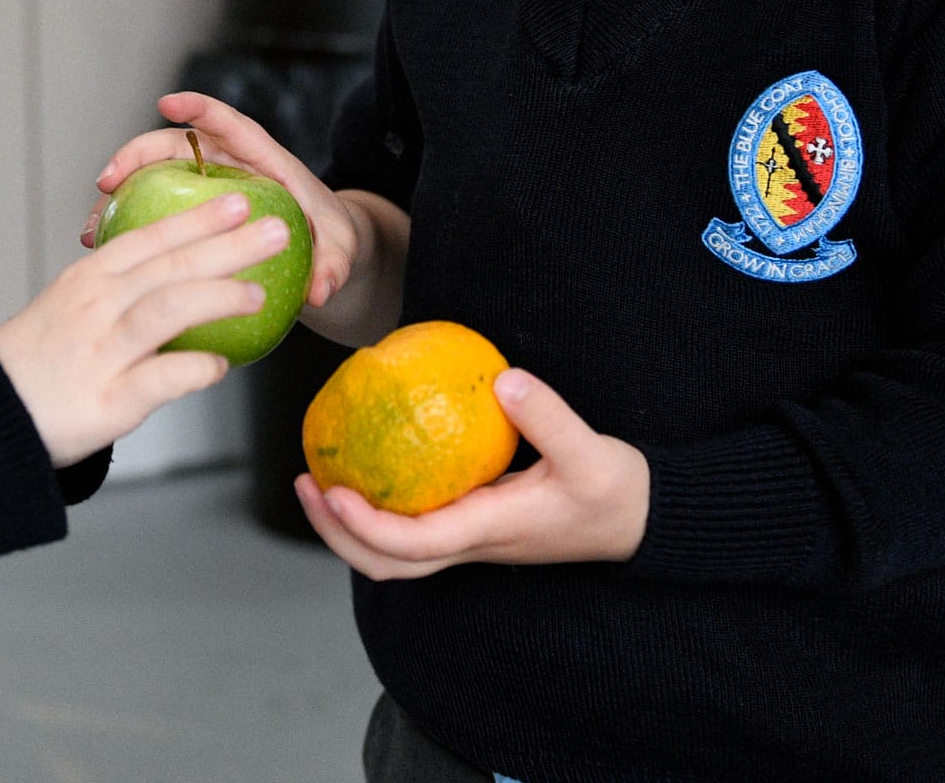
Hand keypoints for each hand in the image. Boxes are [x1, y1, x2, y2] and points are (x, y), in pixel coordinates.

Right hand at [0, 194, 290, 467]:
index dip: (199, 217)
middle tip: (276, 230)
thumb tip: (174, 282)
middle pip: (171, 263)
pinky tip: (221, 367)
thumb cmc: (34, 365)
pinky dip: (196, 369)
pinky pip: (162, 378)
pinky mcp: (108, 399)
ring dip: (219, 296)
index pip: (152, 236)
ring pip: (169, 307)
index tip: (240, 199)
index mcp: (89, 279)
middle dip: (228, 243)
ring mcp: (102, 350)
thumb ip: (116, 294)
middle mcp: (96, 305)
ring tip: (258, 294)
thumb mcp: (69, 310)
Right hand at [90, 93, 362, 311]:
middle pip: (174, 149)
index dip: (199, 110)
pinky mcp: (191, 221)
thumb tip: (322, 290)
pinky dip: (127, 233)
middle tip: (106, 181)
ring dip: (119, 200)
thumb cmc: (332, 241)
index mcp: (263, 162)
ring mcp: (205, 194)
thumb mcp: (342, 250)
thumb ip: (336, 265)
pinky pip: (153, 218)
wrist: (321, 257)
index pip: (230, 124)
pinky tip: (104, 258)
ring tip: (91, 229)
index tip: (168, 103)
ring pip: (154, 184)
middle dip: (136, 156)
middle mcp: (227, 170)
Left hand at [292, 370, 649, 578]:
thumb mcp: (591, 452)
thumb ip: (549, 417)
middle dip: (338, 533)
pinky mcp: (472, 524)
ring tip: (318, 476)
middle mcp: (471, 544)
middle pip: (388, 563)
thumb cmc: (615, 491)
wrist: (638, 520)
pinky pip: (412, 527)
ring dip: (349, 526)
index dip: (368, 527)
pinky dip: (377, 509)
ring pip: (395, 554)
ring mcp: (469, 539)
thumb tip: (503, 379)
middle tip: (306, 481)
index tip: (334, 492)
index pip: (415, 544)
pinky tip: (365, 464)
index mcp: (490, 531)